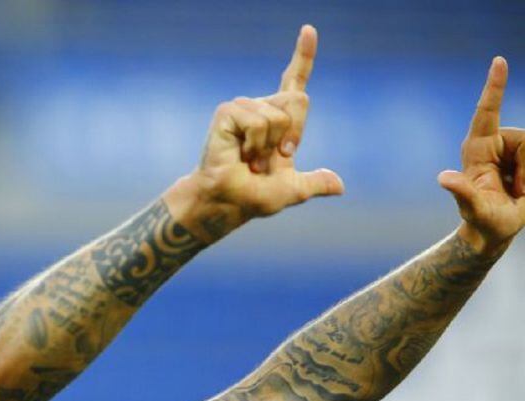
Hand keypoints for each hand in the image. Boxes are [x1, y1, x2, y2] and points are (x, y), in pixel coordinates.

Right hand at [166, 25, 343, 242]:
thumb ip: (315, 183)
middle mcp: (261, 108)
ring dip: (269, 147)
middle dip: (294, 133)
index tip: (309, 30)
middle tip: (275, 158)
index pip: (295, 82)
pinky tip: (241, 154)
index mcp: (278, 120)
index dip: (303, 56)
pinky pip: (258, 121)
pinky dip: (255, 144)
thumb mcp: (293, 190)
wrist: (227, 203)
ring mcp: (243, 108)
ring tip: (251, 160)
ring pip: (278, 116)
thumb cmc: (253, 197)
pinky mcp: (227, 113)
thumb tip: (339, 186)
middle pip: (298, 100)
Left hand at [438, 57, 524, 252]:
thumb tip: (444, 178)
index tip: (499, 61)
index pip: (487, 112)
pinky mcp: (524, 155)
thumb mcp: (474, 208)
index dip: (494, 86)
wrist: (494, 228)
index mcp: (477, 148)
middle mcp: (496, 143)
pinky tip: (523, 189)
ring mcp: (513, 148)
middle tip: (514, 192)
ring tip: (518, 191)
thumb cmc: (482, 219)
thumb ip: (462, 192)